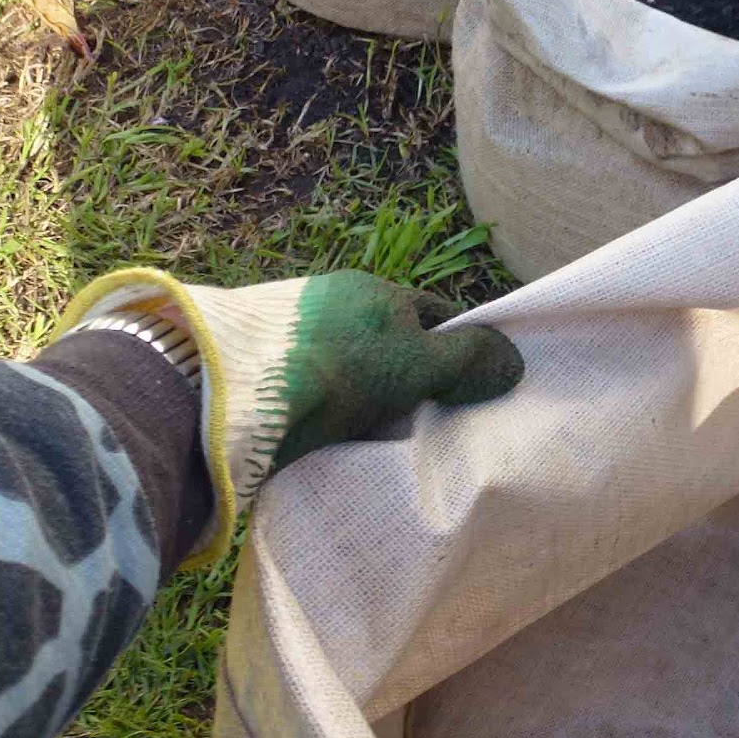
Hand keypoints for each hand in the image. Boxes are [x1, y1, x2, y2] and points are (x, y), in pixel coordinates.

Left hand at [55, 268, 522, 565]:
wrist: (225, 393)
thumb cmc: (333, 371)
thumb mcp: (415, 364)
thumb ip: (467, 362)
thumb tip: (513, 361)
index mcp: (374, 292)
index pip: (436, 316)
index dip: (460, 351)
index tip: (473, 393)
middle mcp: (330, 304)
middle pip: (391, 346)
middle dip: (412, 380)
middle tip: (433, 426)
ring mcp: (289, 336)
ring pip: (349, 371)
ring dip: (367, 401)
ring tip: (382, 443)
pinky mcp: (255, 373)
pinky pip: (310, 394)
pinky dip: (327, 416)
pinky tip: (330, 445)